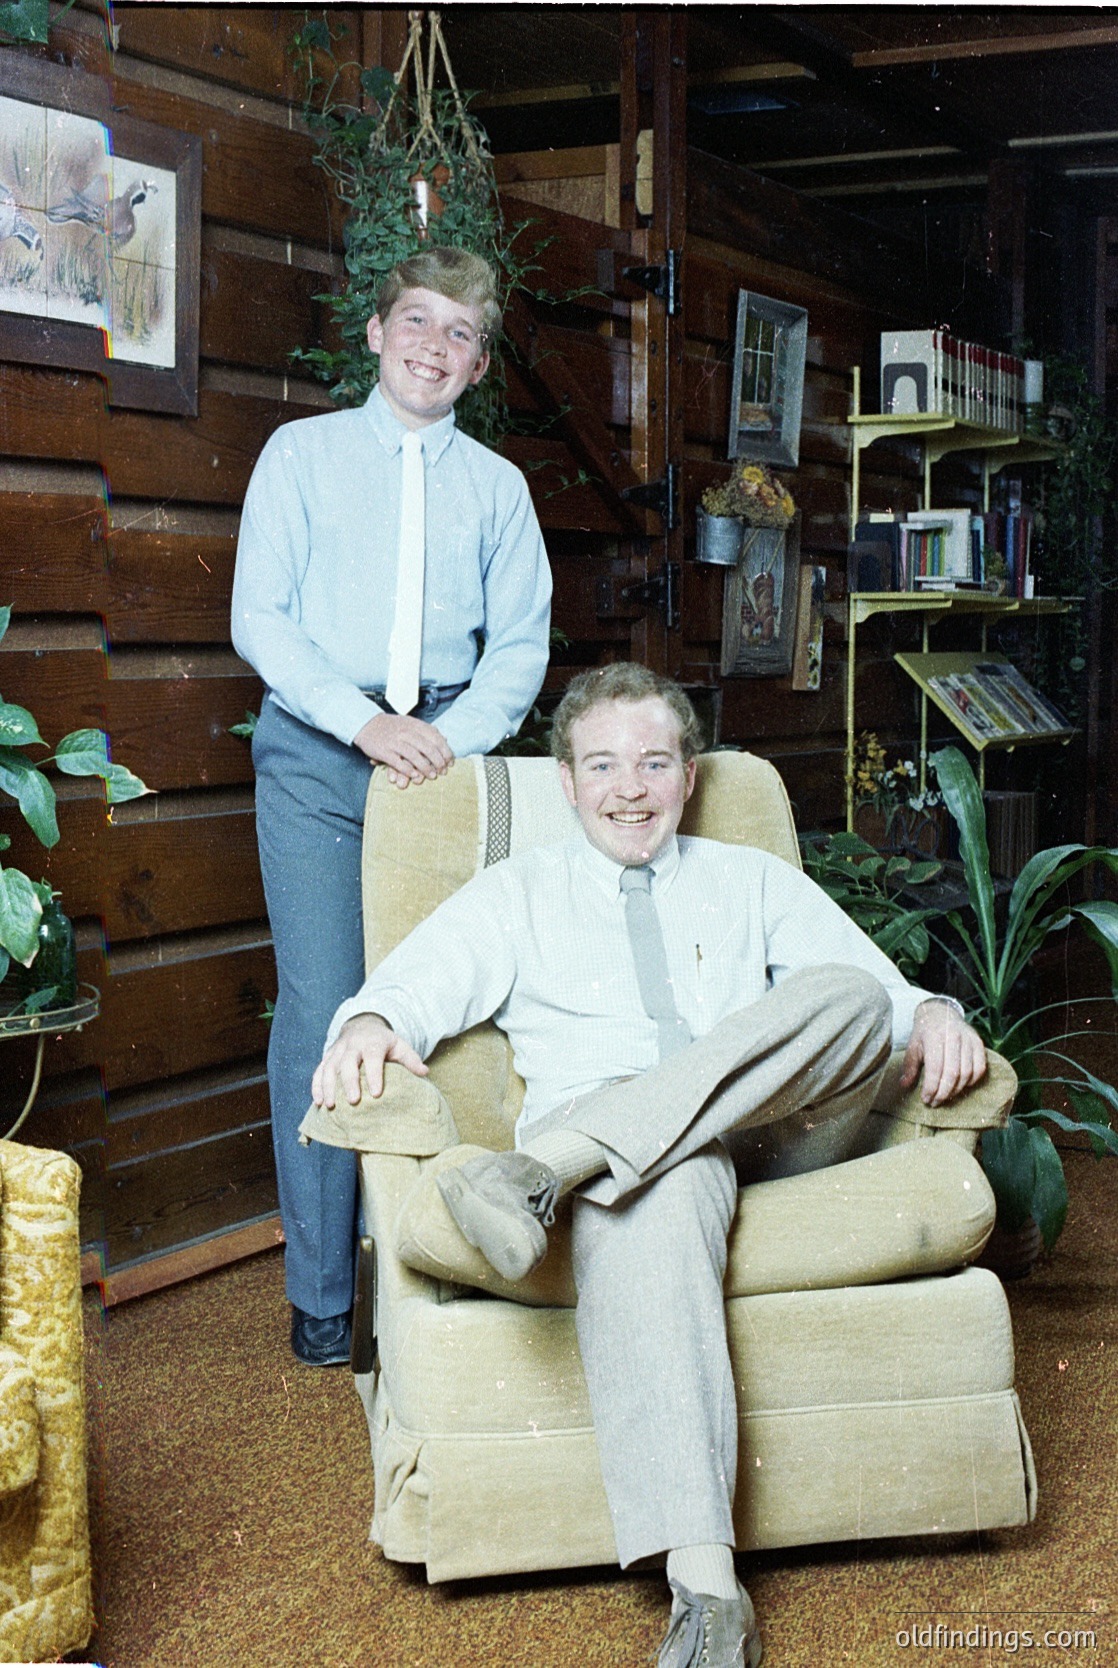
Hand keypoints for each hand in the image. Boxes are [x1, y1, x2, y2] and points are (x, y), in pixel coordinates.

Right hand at [311, 1014, 427, 1108]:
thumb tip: (425, 1072)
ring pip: (330, 1067)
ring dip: (329, 1087)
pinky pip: (319, 1071)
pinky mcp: (328, 1057)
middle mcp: (353, 1045)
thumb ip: (411, 1059)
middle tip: (353, 1101)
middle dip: (349, 1082)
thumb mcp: (399, 1045)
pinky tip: (318, 1102)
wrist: (362, 1025)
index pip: (373, 1057)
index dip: (375, 1075)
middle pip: (348, 1063)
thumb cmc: (383, 1042)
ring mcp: (338, 1051)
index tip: (377, 1093)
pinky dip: (317, 1086)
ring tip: (331, 1106)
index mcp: (373, 1042)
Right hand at [353, 713, 453, 788]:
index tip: (450, 761)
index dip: (445, 751)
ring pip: (414, 756)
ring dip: (425, 768)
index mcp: (414, 725)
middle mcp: (405, 732)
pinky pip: (398, 763)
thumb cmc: (391, 726)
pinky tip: (415, 776)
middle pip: (427, 748)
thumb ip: (426, 731)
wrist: (366, 724)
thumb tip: (445, 740)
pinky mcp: (384, 751)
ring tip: (432, 776)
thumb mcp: (410, 723)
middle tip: (443, 771)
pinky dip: (408, 770)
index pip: (435, 738)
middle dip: (438, 762)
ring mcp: (394, 742)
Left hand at [899, 1000, 986, 1106]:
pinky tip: (960, 1086)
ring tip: (945, 1096)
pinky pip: (980, 1068)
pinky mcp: (978, 1042)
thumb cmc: (924, 1032)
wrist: (940, 1012)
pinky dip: (971, 1081)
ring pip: (967, 1072)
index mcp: (934, 1036)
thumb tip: (904, 1085)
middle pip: (952, 1073)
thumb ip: (909, 1066)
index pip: (935, 1068)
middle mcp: (953, 1036)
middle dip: (943, 1093)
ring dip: (956, 1090)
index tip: (926, 1099)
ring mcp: (968, 1039)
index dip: (931, 1088)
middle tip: (935, 1102)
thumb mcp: (912, 1046)